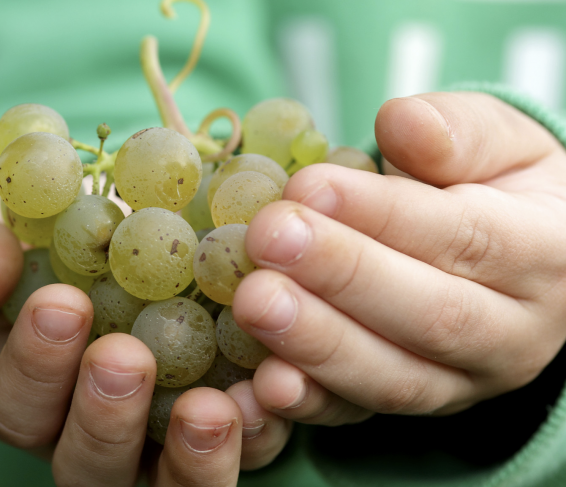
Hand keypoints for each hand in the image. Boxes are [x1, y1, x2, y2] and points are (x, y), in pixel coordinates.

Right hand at [0, 196, 292, 484]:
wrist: (156, 232)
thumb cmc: (68, 238)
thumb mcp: (12, 228)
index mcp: (37, 392)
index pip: (16, 405)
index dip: (33, 364)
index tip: (60, 302)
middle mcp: (99, 436)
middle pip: (86, 464)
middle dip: (102, 417)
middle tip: (123, 358)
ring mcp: (167, 446)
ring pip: (169, 486)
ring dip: (190, 457)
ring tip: (210, 408)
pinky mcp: (237, 435)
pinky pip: (248, 455)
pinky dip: (260, 434)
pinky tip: (273, 392)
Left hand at [234, 92, 565, 424]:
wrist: (520, 258)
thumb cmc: (500, 189)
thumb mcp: (501, 145)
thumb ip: (458, 132)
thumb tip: (401, 122)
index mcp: (545, 254)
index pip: (464, 237)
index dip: (383, 215)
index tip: (308, 186)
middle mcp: (514, 332)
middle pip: (430, 314)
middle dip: (341, 276)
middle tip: (267, 239)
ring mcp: (465, 381)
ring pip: (395, 375)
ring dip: (317, 344)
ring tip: (253, 302)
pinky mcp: (415, 404)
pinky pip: (363, 414)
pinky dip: (312, 403)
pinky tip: (263, 382)